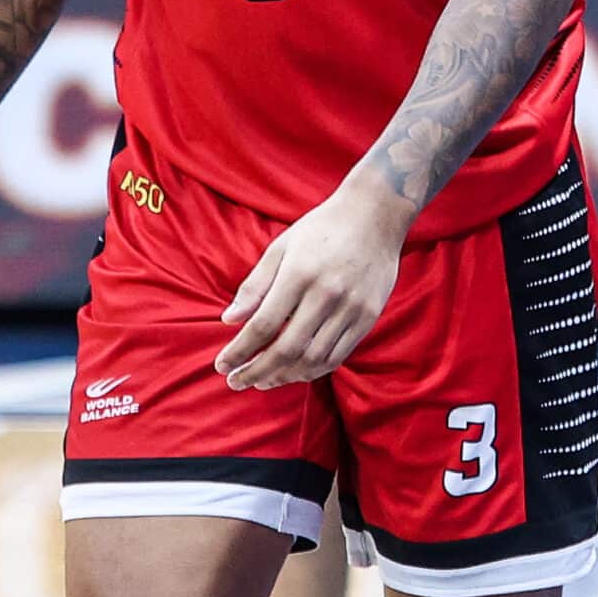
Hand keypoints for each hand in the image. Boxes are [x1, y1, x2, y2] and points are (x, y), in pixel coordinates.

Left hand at [214, 182, 408, 390]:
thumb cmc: (321, 229)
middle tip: (236, 382)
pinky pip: (338, 355)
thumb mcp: (281, 247)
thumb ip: (255, 285)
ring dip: (283, 376)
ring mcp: (351, 308)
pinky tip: (294, 372)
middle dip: (256, 371)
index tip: (222, 365)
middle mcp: (326, 294)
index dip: (240, 351)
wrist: (375, 214)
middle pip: (286, 349)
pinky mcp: (368, 316)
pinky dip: (313, 370)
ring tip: (263, 380)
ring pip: (313, 359)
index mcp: (299, 273)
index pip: (263, 325)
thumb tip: (228, 320)